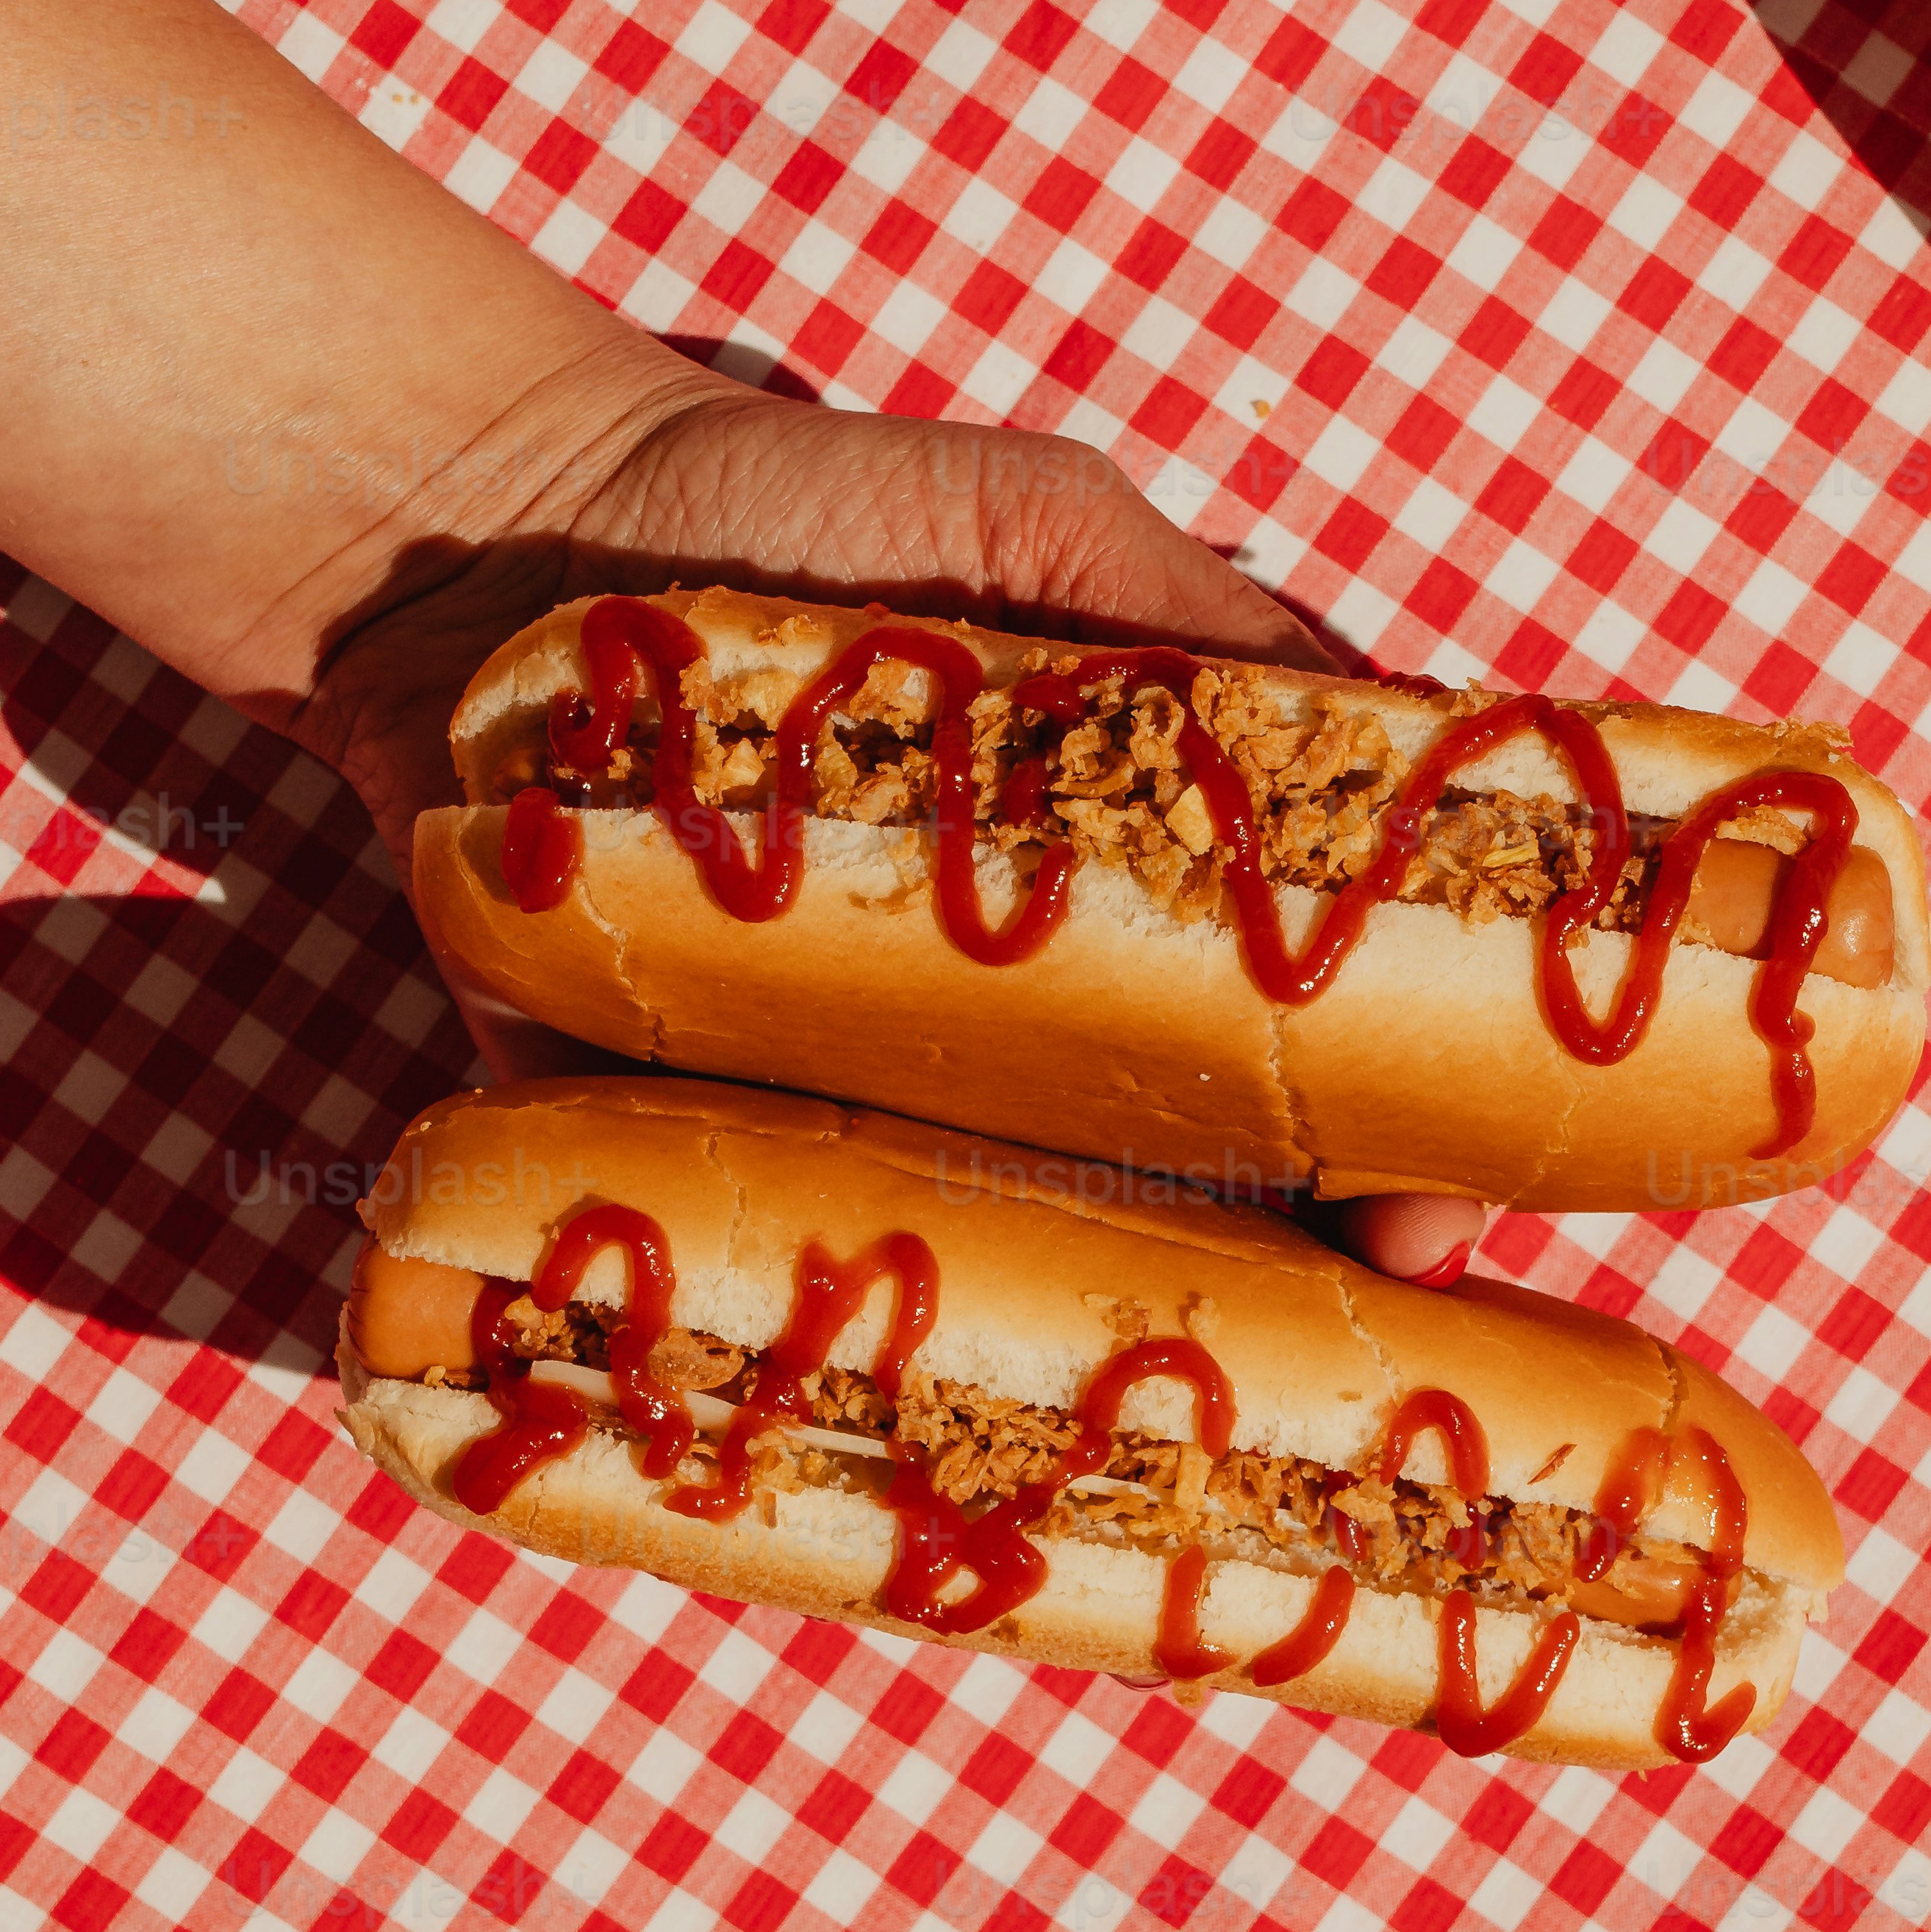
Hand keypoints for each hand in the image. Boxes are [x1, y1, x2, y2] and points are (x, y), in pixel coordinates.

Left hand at [290, 370, 1485, 1288]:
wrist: (488, 554)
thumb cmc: (787, 511)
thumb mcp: (1034, 524)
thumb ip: (1202, 631)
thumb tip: (1412, 745)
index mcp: (1127, 907)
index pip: (1313, 1057)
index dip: (1414, 1144)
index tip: (1442, 1208)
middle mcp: (1017, 1039)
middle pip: (1200, 1204)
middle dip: (1297, 1286)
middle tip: (1362, 1316)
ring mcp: (867, 1111)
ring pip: (1021, 1274)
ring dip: (1102, 1355)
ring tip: (1173, 1399)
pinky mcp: (694, 1150)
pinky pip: (794, 1283)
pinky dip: (855, 1350)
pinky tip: (941, 1420)